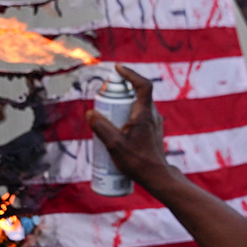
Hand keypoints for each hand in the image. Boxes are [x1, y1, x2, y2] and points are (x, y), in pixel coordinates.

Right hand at [86, 66, 171, 190]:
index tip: (117, 69)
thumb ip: (101, 127)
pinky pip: (140, 116)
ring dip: (123, 105)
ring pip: (138, 106)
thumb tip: (90, 113)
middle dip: (120, 92)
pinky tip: (118, 129)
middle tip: (104, 98)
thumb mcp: (114, 145)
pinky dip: (128, 115)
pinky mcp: (153, 131)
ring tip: (108, 115)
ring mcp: (154, 123)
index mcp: (144, 113)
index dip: (131, 73)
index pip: (143, 84)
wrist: (157, 177)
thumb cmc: (138, 162)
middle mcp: (152, 115)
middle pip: (137, 94)